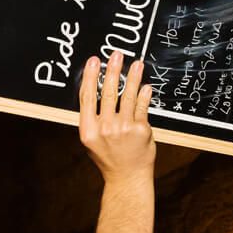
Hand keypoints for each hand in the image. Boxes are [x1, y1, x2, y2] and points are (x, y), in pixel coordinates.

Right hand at [78, 51, 153, 182]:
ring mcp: (124, 129)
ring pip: (128, 97)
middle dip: (113, 71)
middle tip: (116, 55)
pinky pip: (142, 108)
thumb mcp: (91, 140)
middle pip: (108, 93)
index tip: (94, 61)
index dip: (90, 77)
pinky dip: (144, 95)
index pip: (87, 97)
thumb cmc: (108, 157)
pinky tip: (146, 86)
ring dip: (133, 78)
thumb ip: (93, 118)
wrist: (127, 178)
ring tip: (137, 65)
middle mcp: (104, 128)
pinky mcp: (141, 130)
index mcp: (88, 130)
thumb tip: (95, 88)